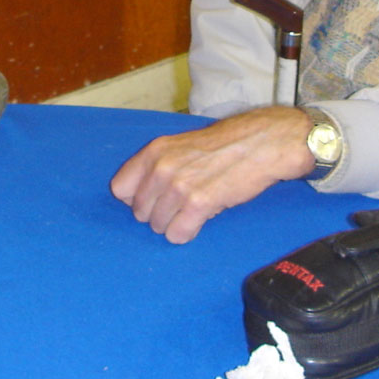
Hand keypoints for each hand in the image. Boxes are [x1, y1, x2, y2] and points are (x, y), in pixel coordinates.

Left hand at [109, 107, 315, 242]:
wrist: (259, 144)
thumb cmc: (222, 147)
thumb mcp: (180, 147)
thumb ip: (156, 167)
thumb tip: (136, 198)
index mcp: (154, 152)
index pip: (120, 188)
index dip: (136, 199)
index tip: (154, 199)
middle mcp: (161, 168)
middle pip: (139, 213)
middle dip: (158, 214)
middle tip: (181, 205)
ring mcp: (179, 186)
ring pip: (157, 226)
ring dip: (175, 224)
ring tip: (195, 209)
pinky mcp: (199, 203)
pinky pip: (177, 235)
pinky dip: (188, 233)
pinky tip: (202, 218)